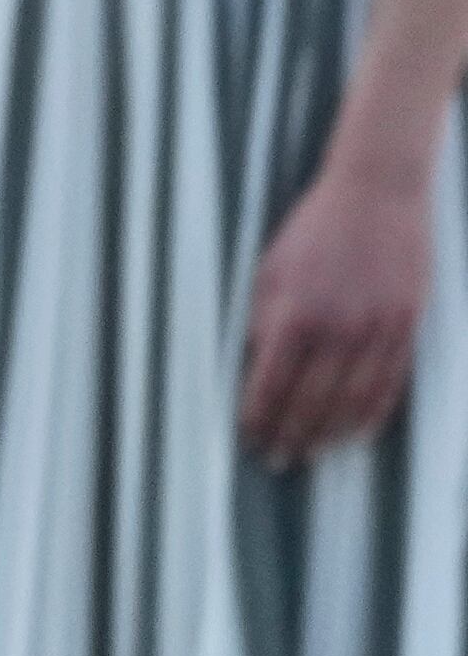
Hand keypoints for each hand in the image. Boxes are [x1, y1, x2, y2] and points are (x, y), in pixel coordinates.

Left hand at [242, 159, 431, 463]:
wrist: (377, 195)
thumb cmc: (314, 229)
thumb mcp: (270, 268)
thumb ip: (262, 318)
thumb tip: (256, 365)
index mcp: (294, 311)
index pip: (271, 382)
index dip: (259, 416)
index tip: (249, 437)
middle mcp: (336, 328)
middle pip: (311, 401)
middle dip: (291, 434)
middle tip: (277, 460)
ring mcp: (376, 331)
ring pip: (352, 403)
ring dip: (330, 435)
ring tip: (313, 454)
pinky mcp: (406, 329)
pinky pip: (389, 387)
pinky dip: (371, 416)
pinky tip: (355, 433)